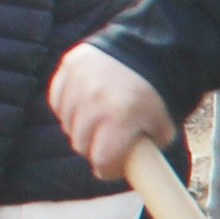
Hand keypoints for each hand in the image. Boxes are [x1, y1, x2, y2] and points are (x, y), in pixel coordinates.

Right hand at [48, 42, 179, 179]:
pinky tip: (85, 104)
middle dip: (93, 149)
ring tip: (98, 120)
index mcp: (120, 116)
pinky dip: (68, 107)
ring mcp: (78, 82)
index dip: (107, 169)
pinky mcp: (67, 68)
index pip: (101, 160)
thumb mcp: (161, 124)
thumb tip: (138, 170)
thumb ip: (149, 149)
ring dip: (80, 127)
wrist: (146, 48)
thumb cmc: (155, 91)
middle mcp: (94, 100)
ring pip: (67, 124)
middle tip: (106, 143)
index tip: (111, 167)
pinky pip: (58, 101)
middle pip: (80, 144)